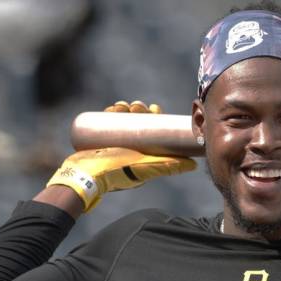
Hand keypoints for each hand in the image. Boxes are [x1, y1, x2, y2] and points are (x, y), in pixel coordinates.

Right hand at [46, 101, 195, 211]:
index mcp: (143, 155)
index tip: (154, 108)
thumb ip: (168, 167)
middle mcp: (130, 149)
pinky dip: (110, 113)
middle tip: (137, 104)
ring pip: (123, 121)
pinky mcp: (100, 141)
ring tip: (122, 106)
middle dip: (138, 110)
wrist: (87, 174)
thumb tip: (193, 164)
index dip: (154, 118)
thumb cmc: (118, 173)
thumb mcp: (146, 169)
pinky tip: (112, 108)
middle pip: (138, 123)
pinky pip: (107, 123)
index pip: (152, 131)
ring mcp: (114, 144)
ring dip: (125, 108)